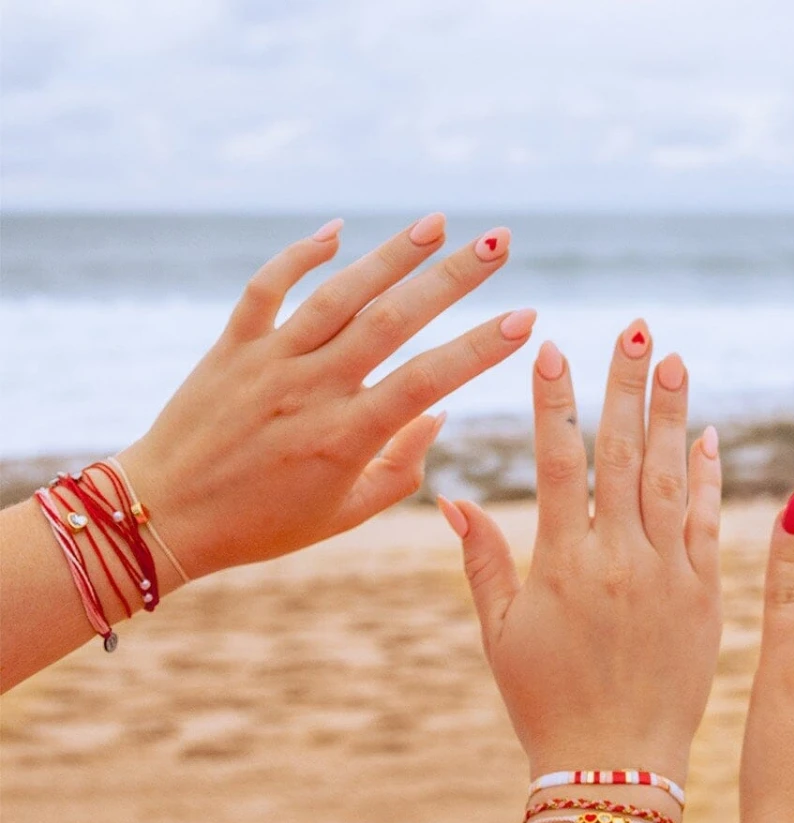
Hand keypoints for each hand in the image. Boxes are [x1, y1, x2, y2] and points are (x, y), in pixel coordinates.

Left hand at [118, 214, 532, 579]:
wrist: (166, 515)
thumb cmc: (264, 525)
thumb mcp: (345, 513)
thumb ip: (401, 467)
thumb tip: (439, 415)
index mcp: (347, 438)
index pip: (430, 381)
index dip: (482, 347)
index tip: (525, 319)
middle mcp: (312, 390)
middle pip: (394, 320)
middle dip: (454, 277)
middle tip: (499, 243)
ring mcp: (269, 362)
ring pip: (339, 293)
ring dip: (393, 254)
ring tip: (438, 224)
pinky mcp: (231, 346)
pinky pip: (269, 287)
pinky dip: (303, 255)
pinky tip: (340, 232)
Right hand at [439, 323, 721, 785]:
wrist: (616, 771)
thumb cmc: (546, 707)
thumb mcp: (502, 636)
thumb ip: (483, 563)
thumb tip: (452, 498)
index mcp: (562, 565)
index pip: (559, 461)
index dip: (556, 400)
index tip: (556, 347)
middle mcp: (620, 561)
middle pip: (622, 454)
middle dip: (628, 386)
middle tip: (637, 328)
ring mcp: (669, 578)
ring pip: (670, 479)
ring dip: (672, 416)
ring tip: (674, 360)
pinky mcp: (706, 599)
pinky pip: (707, 526)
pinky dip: (707, 479)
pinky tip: (706, 437)